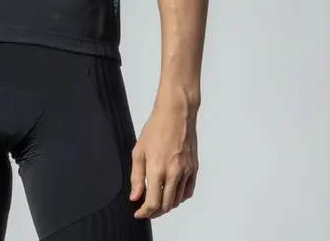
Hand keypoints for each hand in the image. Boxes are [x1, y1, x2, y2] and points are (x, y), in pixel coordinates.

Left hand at [129, 93, 198, 219]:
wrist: (176, 115)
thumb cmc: (155, 129)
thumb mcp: (139, 151)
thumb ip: (137, 176)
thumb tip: (135, 196)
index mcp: (157, 169)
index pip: (153, 203)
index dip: (144, 212)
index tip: (138, 213)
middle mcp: (173, 174)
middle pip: (166, 205)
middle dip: (155, 212)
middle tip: (146, 210)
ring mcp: (186, 172)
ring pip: (177, 200)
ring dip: (167, 205)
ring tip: (157, 202)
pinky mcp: (194, 169)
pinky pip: (188, 191)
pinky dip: (179, 197)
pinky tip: (171, 193)